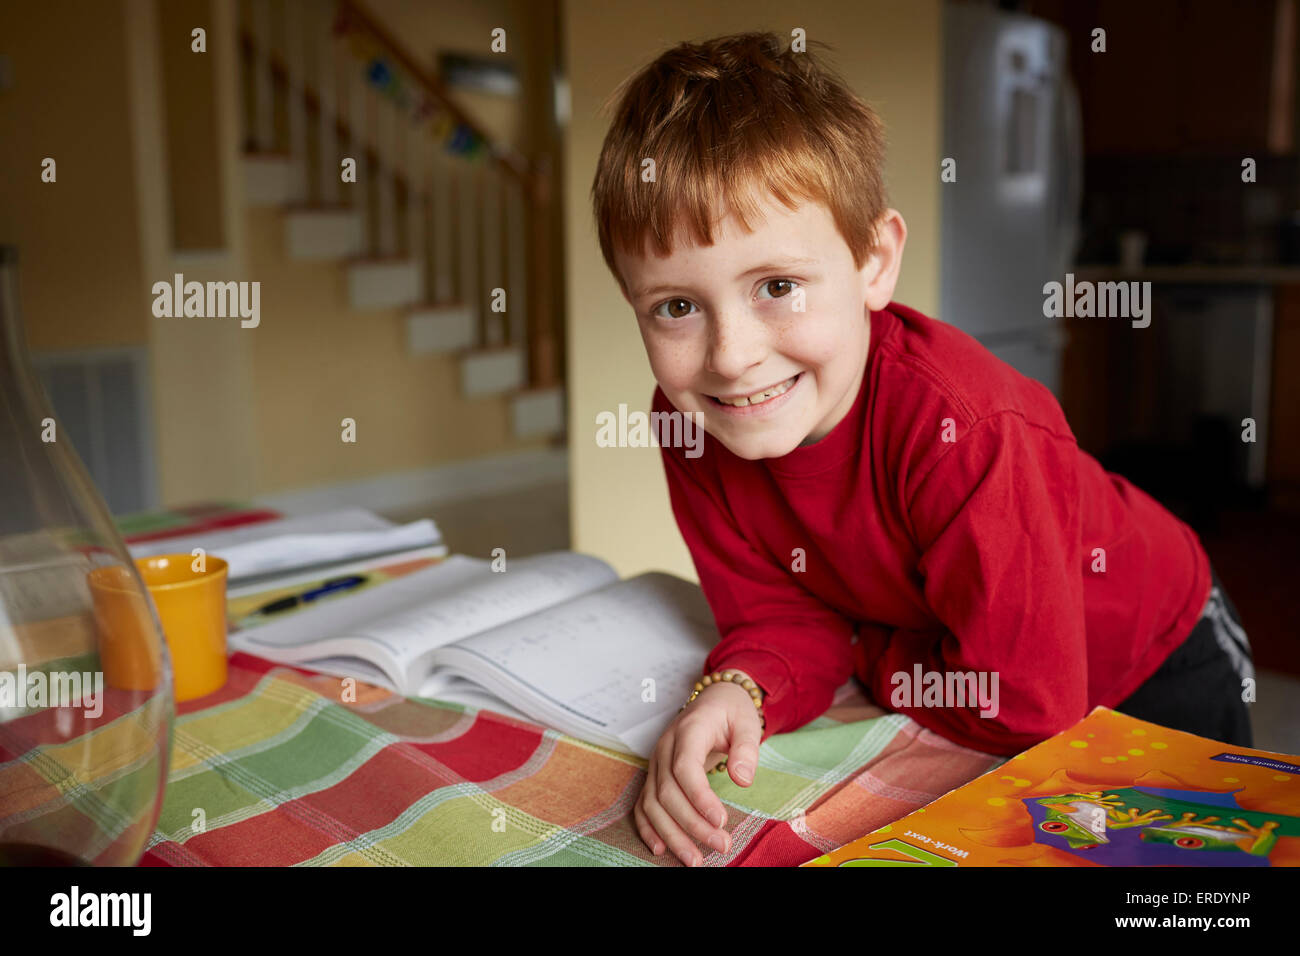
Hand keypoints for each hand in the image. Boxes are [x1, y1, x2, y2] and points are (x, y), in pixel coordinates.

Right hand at [633, 679, 762, 865]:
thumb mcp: (747, 721)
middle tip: (721, 846)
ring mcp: (656, 762)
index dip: (699, 798)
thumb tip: (743, 780)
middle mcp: (665, 747)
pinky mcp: (654, 774)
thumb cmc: (731, 712)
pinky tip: (660, 849)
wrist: (714, 700)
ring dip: (671, 834)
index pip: (685, 767)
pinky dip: (648, 827)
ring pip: (652, 803)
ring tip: (695, 860)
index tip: (721, 821)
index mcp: (688, 730)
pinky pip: (643, 804)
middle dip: (692, 824)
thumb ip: (746, 748)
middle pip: (668, 791)